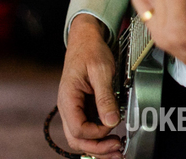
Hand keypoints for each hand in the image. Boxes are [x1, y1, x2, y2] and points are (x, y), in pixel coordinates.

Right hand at [55, 14, 122, 158]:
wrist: (86, 38)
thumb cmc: (90, 50)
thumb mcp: (101, 70)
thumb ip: (105, 97)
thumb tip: (111, 121)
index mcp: (68, 98)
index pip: (77, 129)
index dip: (96, 134)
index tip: (112, 126)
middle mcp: (68, 107)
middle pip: (77, 139)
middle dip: (96, 148)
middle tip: (117, 149)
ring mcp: (75, 108)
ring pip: (81, 137)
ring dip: (98, 146)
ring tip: (117, 148)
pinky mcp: (83, 107)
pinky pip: (88, 127)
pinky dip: (99, 136)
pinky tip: (112, 137)